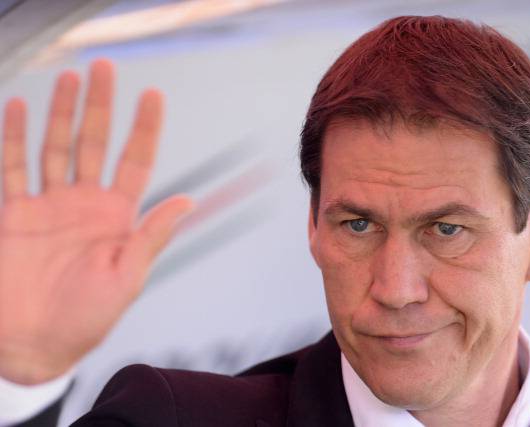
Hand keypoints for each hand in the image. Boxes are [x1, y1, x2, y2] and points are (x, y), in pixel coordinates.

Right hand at [0, 59, 193, 384]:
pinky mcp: (14, 214)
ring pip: (56, 147)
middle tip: (105, 68)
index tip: (152, 95)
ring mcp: (48, 206)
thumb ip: (153, 235)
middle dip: (100, 106)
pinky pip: (13, 168)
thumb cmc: (86, 319)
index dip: (145, 127)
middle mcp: (85, 204)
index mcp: (117, 217)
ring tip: (70, 78)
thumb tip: (188, 200)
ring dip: (62, 113)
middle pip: (95, 143)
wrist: (34, 345)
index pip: (135, 161)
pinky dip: (14, 138)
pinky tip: (19, 109)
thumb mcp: (128, 277)